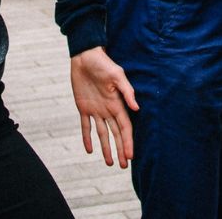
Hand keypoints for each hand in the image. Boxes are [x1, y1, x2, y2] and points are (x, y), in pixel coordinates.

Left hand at [70, 47, 137, 167]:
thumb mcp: (117, 75)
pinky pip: (85, 126)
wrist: (85, 56)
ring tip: (110, 163)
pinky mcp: (83, 107)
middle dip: (121, 149)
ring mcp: (96, 110)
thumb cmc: (103, 63)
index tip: (130, 156)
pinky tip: (90, 150)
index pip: (125, 127)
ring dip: (106, 148)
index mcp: (117, 103)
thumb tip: (137, 107)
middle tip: (124, 166)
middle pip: (116, 134)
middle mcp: (108, 109)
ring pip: (102, 133)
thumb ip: (127, 91)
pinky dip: (87, 138)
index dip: (128, 142)